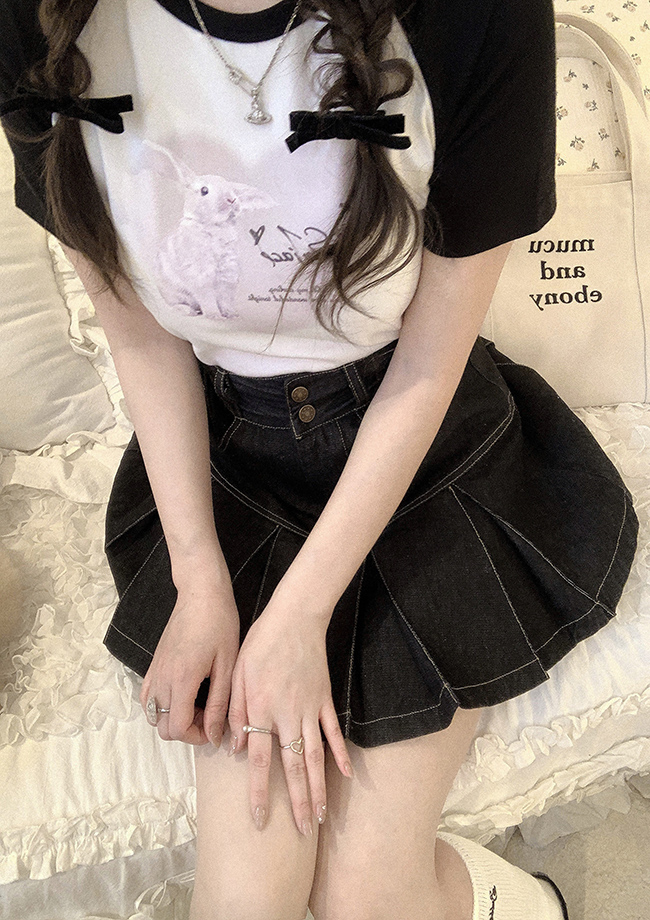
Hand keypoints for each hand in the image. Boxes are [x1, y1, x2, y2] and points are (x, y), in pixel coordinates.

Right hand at [139, 580, 239, 746]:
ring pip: (152, 715)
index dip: (196, 737)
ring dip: (173, 719)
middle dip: (186, 730)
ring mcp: (154, 671)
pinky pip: (147, 698)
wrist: (200, 595)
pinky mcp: (153, 664)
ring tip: (197, 704)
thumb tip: (215, 735)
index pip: (176, 728)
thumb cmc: (219, 624)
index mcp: (182, 679)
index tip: (214, 728)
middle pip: (163, 728)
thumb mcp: (227, 665)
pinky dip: (161, 706)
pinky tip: (183, 694)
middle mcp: (162, 678)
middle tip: (208, 715)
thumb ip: (219, 703)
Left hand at [227, 599, 352, 835]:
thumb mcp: (237, 674)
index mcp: (262, 710)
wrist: (295, 617)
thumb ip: (237, 713)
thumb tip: (237, 749)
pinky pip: (333, 732)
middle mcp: (287, 715)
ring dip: (319, 788)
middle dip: (297, 803)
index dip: (259, 793)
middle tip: (301, 832)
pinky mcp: (324, 699)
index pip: (260, 761)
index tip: (259, 820)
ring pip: (316, 756)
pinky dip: (340, 755)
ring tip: (321, 817)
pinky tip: (347, 776)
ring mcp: (310, 709)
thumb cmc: (260, 644)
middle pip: (293, 767)